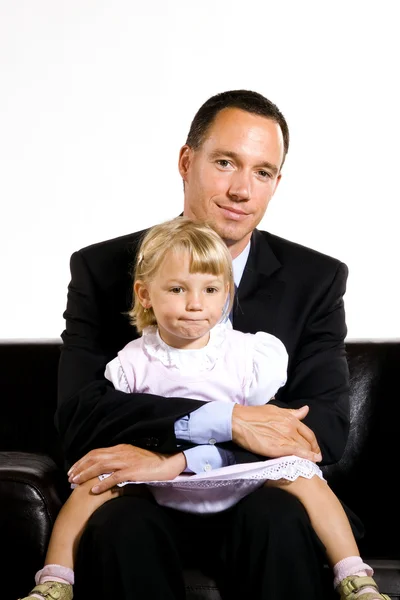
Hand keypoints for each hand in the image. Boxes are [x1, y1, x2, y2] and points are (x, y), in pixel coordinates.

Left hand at [67, 444, 186, 493]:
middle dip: (80, 467)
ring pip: (101, 465)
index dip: (83, 460)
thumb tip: (107, 468)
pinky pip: (114, 477)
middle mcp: (121, 452)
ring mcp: (126, 461)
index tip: (74, 469)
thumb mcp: (133, 457)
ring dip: (86, 474)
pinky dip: (102, 482)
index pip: (96, 452)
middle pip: (95, 458)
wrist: (169, 461)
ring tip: (76, 482)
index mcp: (120, 448)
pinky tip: (94, 489)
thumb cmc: (152, 461)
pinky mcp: (133, 471)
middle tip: (70, 477)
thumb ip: (120, 460)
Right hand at [232, 404, 321, 461]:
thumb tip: (306, 409)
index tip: (315, 449)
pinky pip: (297, 453)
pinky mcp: (278, 448)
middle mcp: (290, 428)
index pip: (308, 432)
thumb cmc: (254, 415)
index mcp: (290, 419)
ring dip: (310, 456)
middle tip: (315, 458)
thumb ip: (292, 412)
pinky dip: (306, 458)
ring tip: (312, 463)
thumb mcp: (275, 410)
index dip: (314, 443)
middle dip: (313, 451)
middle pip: (308, 442)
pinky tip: (310, 462)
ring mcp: (285, 438)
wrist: (239, 421)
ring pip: (303, 449)